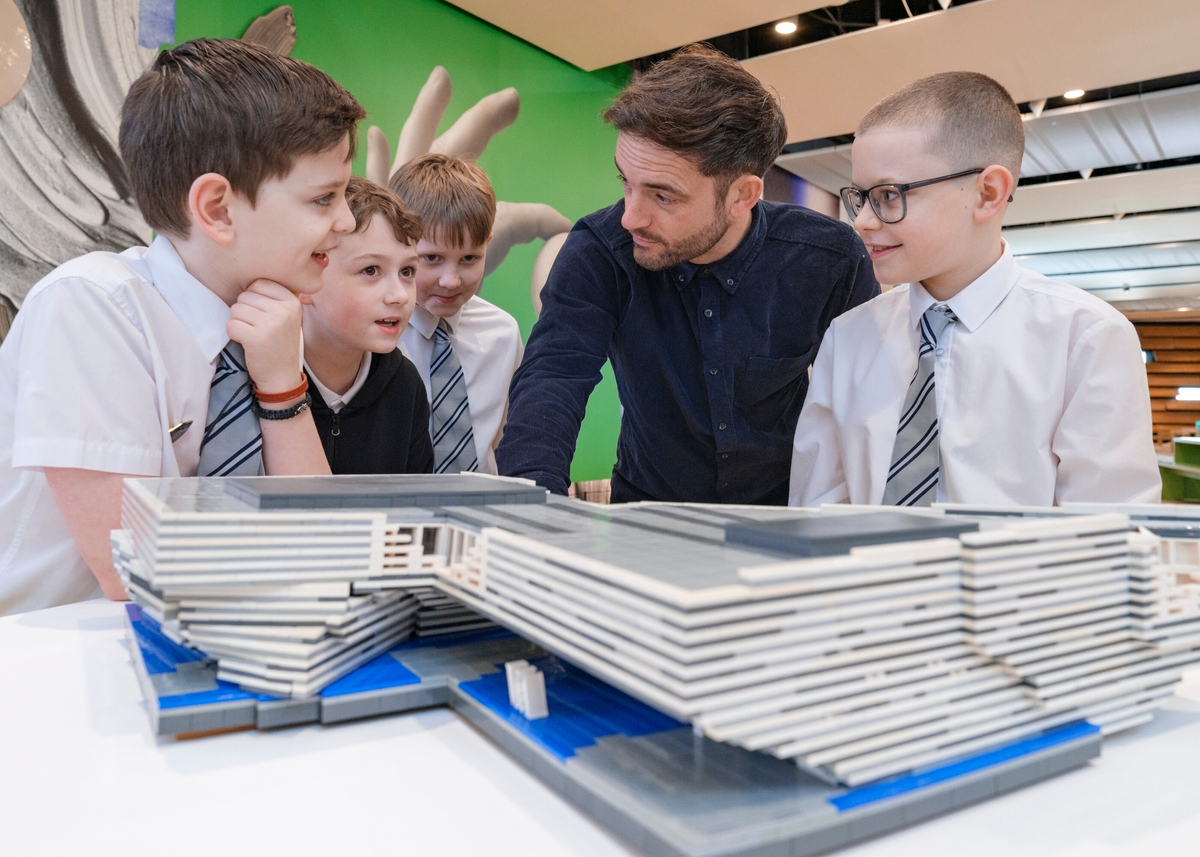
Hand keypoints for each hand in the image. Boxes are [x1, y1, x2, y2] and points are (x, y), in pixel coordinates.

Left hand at [227, 279, 303, 394]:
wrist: (282, 377)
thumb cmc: (279, 343)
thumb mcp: (287, 316)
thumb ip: (276, 294)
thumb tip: (258, 264)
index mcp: (292, 301)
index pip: (259, 283)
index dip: (253, 299)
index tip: (263, 315)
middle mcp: (284, 310)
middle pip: (245, 296)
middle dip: (244, 312)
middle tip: (257, 328)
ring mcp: (271, 324)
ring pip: (235, 309)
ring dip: (238, 323)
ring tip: (252, 335)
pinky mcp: (256, 338)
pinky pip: (231, 325)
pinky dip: (233, 334)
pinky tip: (247, 343)